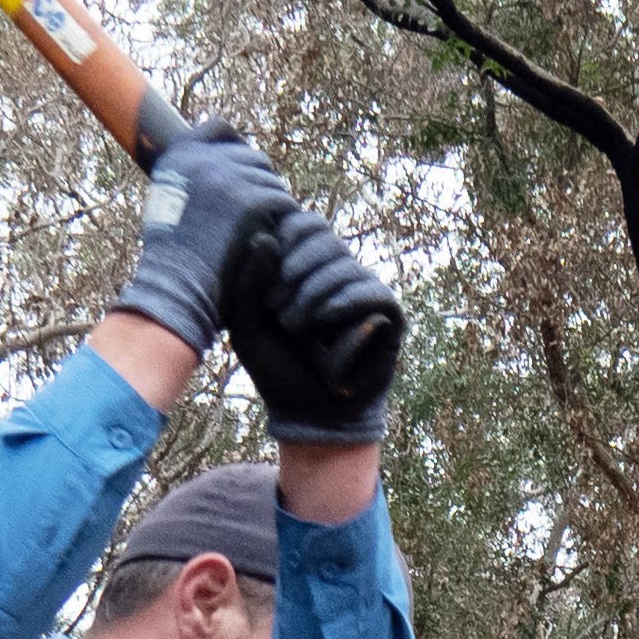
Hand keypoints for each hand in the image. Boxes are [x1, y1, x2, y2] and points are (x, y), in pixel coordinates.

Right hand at [107, 128, 294, 357]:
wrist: (177, 286)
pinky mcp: (250, 201)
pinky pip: (281, 200)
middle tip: (264, 208)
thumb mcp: (167, 203)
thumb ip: (189, 178)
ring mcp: (226, 177)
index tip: (244, 170)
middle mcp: (201, 159)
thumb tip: (216, 159)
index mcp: (179, 155)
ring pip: (270, 178)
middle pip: (251, 155)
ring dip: (273, 201)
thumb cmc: (173, 257)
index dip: (236, 145)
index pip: (219, 127)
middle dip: (259, 180)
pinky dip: (283, 219)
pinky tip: (280, 237)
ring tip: (269, 225)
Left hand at [226, 201, 404, 444]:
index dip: (287, 237)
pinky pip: (374, 292)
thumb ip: (248, 281)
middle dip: (297, 268)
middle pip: (325, 238)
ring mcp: (365, 291)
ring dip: (316, 291)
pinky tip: (326, 317)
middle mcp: (339, 272)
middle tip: (277, 306)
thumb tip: (265, 238)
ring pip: (345, 264)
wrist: (307, 413)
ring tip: (296, 325)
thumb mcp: (248, 323)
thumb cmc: (276, 366)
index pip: (305, 224)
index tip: (267, 275)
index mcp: (306, 266)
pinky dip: (348, 300)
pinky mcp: (389, 315)